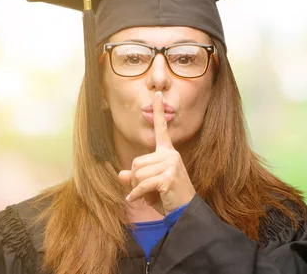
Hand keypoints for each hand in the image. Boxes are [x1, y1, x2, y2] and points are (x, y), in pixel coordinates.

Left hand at [118, 91, 195, 215]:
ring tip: (150, 195)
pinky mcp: (168, 176)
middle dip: (136, 179)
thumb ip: (135, 178)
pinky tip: (135, 200)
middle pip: (136, 162)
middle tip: (146, 190)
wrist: (185, 213)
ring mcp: (171, 165)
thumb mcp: (149, 186)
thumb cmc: (168, 198)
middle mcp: (170, 155)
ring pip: (137, 173)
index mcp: (168, 153)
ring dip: (137, 188)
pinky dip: (136, 195)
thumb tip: (121, 174)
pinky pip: (142, 184)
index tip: (157, 93)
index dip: (158, 111)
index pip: (161, 129)